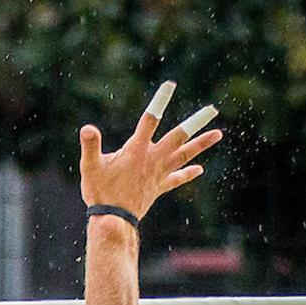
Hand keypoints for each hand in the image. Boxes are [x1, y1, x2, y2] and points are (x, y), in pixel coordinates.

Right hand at [80, 83, 222, 220]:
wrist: (113, 220)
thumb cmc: (100, 192)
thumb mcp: (90, 166)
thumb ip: (90, 145)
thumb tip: (87, 128)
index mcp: (136, 150)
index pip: (150, 120)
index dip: (160, 102)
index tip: (170, 85)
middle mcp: (152, 159)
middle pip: (178, 137)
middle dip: (195, 123)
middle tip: (212, 110)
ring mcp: (158, 173)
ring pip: (184, 155)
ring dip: (201, 144)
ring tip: (218, 134)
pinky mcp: (158, 187)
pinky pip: (176, 178)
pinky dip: (187, 173)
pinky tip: (199, 169)